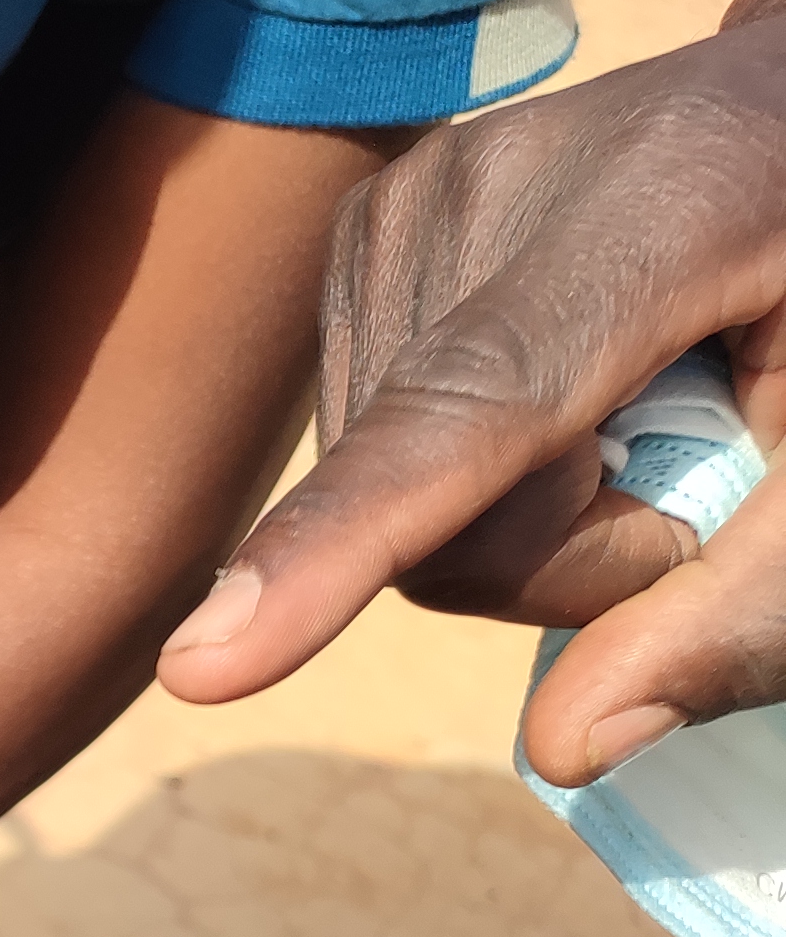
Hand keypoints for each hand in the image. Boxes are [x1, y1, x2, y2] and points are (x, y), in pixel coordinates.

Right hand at [158, 0, 785, 782]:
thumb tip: (565, 750)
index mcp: (658, 199)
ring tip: (639, 401)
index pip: (470, 411)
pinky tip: (570, 376)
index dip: (343, 546)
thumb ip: (746, 600)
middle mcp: (482, 186)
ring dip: (522, 510)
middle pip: (438, 513)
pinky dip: (476, 461)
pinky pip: (371, 446)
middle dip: (569, 553)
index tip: (205, 664)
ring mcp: (396, 206)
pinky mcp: (356, 239)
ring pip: (387, 496)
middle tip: (695, 465)